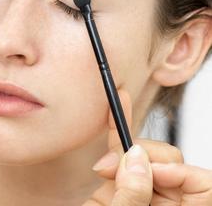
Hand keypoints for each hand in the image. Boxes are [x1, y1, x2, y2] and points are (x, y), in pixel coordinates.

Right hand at [84, 89, 211, 204]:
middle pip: (170, 163)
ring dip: (122, 149)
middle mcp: (162, 201)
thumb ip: (133, 194)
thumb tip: (136, 157)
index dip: (182, 172)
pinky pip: (119, 152)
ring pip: (143, 154)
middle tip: (122, 166)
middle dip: (145, 156)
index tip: (155, 172)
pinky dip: (114, 131)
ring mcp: (139, 191)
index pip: (203, 184)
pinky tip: (113, 108)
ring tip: (102, 168)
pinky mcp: (116, 185)